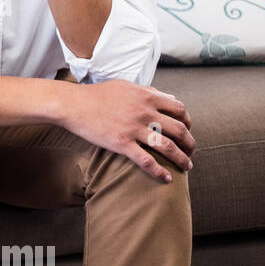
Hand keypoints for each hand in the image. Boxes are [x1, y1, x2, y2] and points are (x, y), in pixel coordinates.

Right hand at [57, 80, 195, 182]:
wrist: (73, 104)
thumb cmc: (98, 94)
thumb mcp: (126, 87)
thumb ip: (149, 92)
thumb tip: (169, 98)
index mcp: (147, 97)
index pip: (180, 110)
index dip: (188, 122)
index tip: (187, 130)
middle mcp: (145, 113)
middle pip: (179, 130)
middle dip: (190, 143)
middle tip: (191, 152)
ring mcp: (134, 129)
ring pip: (168, 147)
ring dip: (181, 159)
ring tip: (186, 166)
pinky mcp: (122, 144)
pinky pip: (146, 161)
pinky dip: (159, 172)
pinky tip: (167, 179)